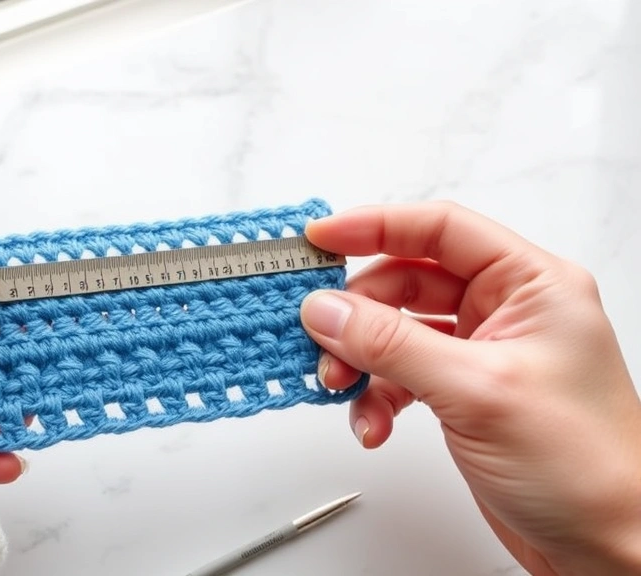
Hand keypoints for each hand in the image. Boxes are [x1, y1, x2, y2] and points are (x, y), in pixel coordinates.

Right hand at [299, 202, 640, 574]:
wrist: (607, 546)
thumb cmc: (586, 467)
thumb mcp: (476, 391)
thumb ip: (392, 344)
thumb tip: (328, 310)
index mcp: (532, 285)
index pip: (441, 230)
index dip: (376, 226)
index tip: (321, 238)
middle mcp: (508, 311)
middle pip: (408, 283)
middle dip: (359, 312)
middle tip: (321, 336)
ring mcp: (484, 354)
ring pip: (397, 333)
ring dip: (362, 360)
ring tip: (344, 388)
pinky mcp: (464, 394)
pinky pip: (401, 377)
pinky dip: (378, 397)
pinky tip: (373, 423)